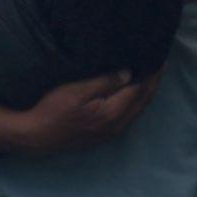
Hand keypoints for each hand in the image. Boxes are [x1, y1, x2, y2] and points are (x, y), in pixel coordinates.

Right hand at [16, 69, 162, 155]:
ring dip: (146, 94)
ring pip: (137, 111)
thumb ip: (104, 82)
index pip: (139, 91)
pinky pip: (128, 117)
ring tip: (151, 77)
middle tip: (160, 65)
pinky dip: (136, 104)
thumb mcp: (76, 91)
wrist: (36, 136)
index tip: (159, 59)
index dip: (151, 75)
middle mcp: (116, 126)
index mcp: (112, 114)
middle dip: (153, 83)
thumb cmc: (53, 111)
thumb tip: (128, 73)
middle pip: (142, 102)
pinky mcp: (104, 136)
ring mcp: (110, 133)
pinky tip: (133, 95)